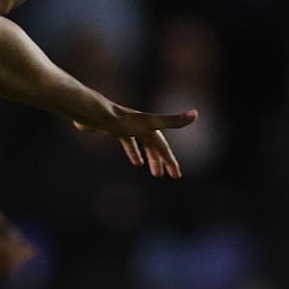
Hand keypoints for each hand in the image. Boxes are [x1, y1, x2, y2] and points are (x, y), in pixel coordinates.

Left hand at [74, 103, 198, 177]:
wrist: (93, 113)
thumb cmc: (120, 120)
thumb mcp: (148, 123)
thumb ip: (172, 121)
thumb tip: (196, 114)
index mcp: (150, 126)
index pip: (163, 147)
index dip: (170, 161)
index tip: (176, 175)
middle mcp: (140, 125)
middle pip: (153, 145)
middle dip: (159, 160)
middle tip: (161, 175)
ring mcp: (126, 125)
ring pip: (140, 143)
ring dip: (146, 155)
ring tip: (148, 169)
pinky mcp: (112, 127)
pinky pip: (126, 140)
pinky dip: (131, 149)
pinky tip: (132, 159)